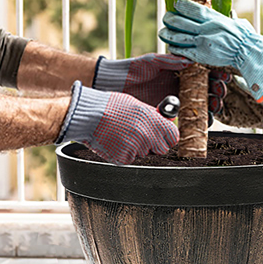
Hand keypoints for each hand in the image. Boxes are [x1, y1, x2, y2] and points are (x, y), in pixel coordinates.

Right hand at [56, 82, 178, 163]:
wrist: (89, 116)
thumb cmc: (111, 106)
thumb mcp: (136, 105)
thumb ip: (153, 115)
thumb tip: (165, 120)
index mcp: (153, 121)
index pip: (173, 136)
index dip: (168, 136)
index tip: (163, 136)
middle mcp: (147, 136)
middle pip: (161, 148)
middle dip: (153, 144)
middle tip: (140, 136)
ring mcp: (136, 148)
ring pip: (144, 153)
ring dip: (137, 147)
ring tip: (122, 134)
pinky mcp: (124, 158)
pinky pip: (130, 158)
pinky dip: (124, 152)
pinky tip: (116, 141)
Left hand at [93, 53, 227, 116]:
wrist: (114, 84)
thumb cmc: (133, 69)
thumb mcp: (154, 61)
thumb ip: (172, 61)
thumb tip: (191, 60)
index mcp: (180, 71)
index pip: (204, 73)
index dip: (215, 75)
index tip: (223, 76)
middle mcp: (180, 86)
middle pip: (206, 91)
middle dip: (216, 92)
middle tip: (219, 93)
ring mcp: (176, 100)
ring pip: (200, 106)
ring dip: (211, 107)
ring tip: (215, 106)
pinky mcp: (168, 114)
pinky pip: (187, 119)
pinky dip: (198, 121)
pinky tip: (205, 120)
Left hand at [159, 0, 262, 100]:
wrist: (249, 53)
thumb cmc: (247, 38)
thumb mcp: (239, 23)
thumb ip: (231, 18)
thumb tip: (232, 14)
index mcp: (214, 17)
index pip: (190, 7)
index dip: (180, 5)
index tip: (176, 5)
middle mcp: (206, 28)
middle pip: (179, 21)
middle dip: (169, 19)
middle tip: (166, 18)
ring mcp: (202, 42)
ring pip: (177, 36)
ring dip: (167, 34)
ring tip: (163, 32)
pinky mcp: (202, 55)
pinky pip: (183, 51)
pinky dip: (175, 48)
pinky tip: (171, 46)